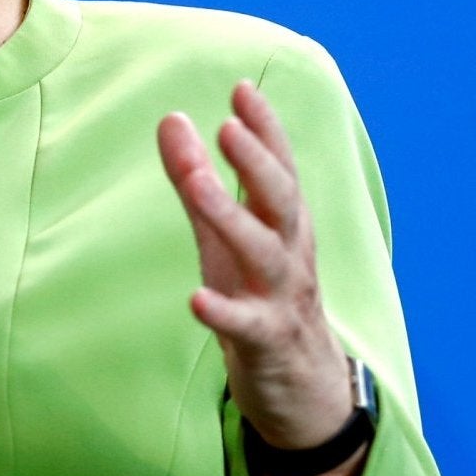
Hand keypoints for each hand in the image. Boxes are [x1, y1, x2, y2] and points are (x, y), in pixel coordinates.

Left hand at [157, 83, 351, 451]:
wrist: (304, 386)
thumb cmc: (259, 293)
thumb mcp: (226, 233)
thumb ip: (197, 178)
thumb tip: (171, 117)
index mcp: (283, 221)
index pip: (279, 166)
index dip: (264, 128)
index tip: (242, 89)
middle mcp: (290, 251)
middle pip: (280, 200)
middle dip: (257, 162)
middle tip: (228, 126)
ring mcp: (281, 296)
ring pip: (263, 253)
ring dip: (231, 217)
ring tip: (197, 185)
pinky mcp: (266, 341)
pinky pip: (246, 325)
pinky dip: (222, 312)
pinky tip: (196, 300)